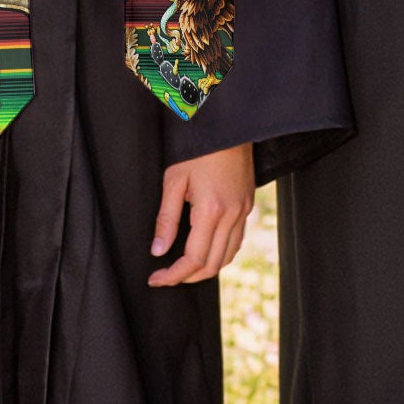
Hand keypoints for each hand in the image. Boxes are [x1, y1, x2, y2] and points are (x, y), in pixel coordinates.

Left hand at [148, 141, 254, 286]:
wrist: (228, 125)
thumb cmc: (198, 148)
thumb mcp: (174, 180)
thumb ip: (166, 219)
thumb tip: (158, 250)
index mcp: (211, 210)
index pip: (193, 259)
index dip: (173, 275)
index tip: (156, 279)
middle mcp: (232, 215)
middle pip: (212, 264)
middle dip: (188, 277)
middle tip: (166, 276)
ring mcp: (243, 210)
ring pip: (228, 256)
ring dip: (206, 268)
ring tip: (184, 268)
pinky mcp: (248, 204)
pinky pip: (237, 240)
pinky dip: (221, 253)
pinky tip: (206, 249)